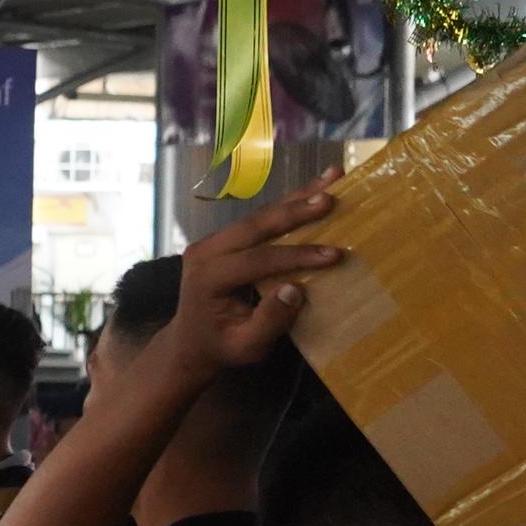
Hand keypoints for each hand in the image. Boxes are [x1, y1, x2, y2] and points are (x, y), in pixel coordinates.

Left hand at [149, 184, 342, 380]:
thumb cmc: (221, 347)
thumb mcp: (246, 347)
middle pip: (255, 226)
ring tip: (331, 178)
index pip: (256, 260)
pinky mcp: (225, 239)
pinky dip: (288, 205)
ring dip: (296, 198)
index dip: (295, 256)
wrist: (191, 342)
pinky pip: (259, 219)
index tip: (334, 255)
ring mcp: (213, 242)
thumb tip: (295, 291)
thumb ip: (268, 321)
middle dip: (296, 211)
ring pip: (259, 215)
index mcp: (207, 278)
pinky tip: (314, 188)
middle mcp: (205, 252)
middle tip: (332, 198)